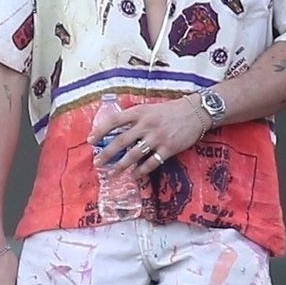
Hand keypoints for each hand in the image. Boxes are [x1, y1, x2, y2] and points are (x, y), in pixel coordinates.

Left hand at [89, 97, 207, 176]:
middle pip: (121, 141)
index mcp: (139, 112)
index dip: (100, 130)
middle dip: (107, 154)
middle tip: (97, 163)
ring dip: (120, 166)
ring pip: (133, 155)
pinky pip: (151, 163)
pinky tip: (134, 176)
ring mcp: (157, 138)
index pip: (114, 120)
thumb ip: (134, 118)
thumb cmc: (170, 110)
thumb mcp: (149, 108)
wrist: (196, 112)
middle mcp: (146, 125)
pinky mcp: (168, 149)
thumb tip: (114, 130)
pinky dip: (141, 171)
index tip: (90, 140)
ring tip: (111, 174)